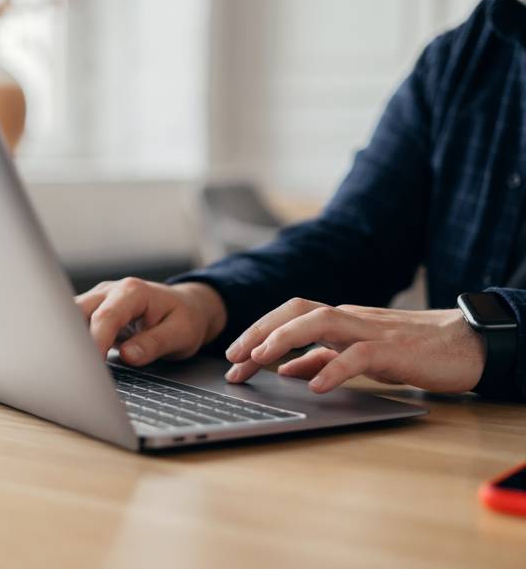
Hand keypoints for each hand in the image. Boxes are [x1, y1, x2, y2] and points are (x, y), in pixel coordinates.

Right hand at [74, 278, 226, 364]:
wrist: (187, 307)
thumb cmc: (185, 318)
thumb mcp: (181, 333)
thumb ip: (155, 343)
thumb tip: (128, 355)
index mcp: (133, 292)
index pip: (105, 317)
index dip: (95, 343)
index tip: (91, 367)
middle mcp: (111, 291)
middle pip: (77, 312)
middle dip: (72, 340)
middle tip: (74, 371)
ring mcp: (99, 300)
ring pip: (69, 317)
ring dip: (68, 341)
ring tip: (71, 368)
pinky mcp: (93, 311)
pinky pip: (74, 324)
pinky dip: (71, 341)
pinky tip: (73, 361)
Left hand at [224, 298, 484, 393]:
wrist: (463, 343)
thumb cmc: (409, 349)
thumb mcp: (356, 353)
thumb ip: (322, 357)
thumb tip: (285, 369)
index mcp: (339, 320)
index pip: (289, 316)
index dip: (257, 332)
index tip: (232, 358)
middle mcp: (349, 319)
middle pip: (295, 311)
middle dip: (259, 332)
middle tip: (232, 358)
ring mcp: (371, 331)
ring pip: (321, 321)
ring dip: (284, 339)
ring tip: (260, 359)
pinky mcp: (394, 350)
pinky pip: (359, 355)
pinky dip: (333, 369)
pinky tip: (314, 386)